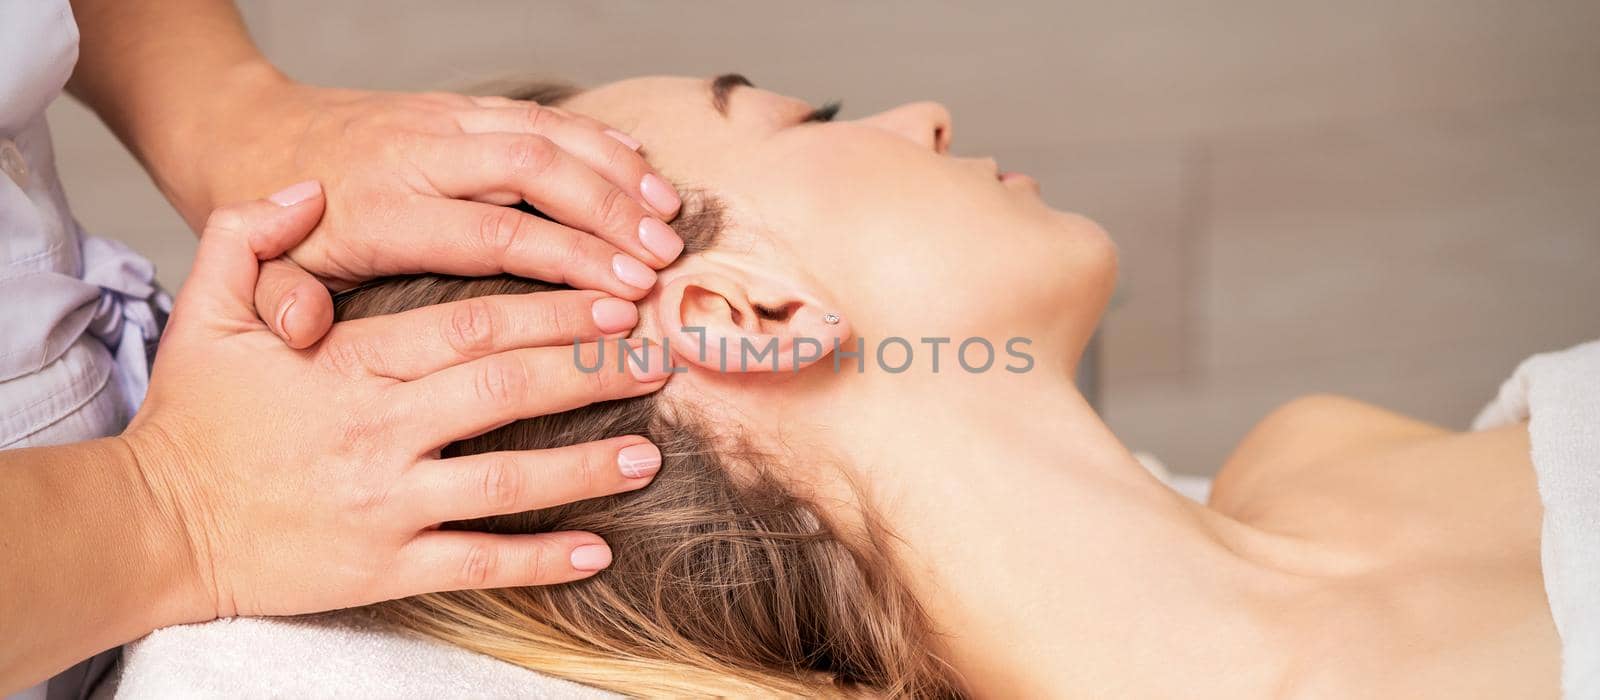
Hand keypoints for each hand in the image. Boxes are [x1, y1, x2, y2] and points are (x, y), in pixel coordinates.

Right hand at [122, 183, 672, 620]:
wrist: (152, 524)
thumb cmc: (192, 418)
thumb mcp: (207, 311)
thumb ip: (253, 238)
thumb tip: (309, 188)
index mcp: (351, 364)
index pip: (472, 326)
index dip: (551, 312)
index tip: (610, 302)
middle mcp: (379, 431)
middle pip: (505, 391)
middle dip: (588, 371)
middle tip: (653, 360)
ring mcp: (386, 503)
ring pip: (506, 483)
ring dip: (585, 468)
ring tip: (649, 454)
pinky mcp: (384, 567)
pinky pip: (478, 564)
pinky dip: (541, 561)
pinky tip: (598, 552)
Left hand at [182, 63, 683, 347]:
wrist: (246, 138)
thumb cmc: (276, 233)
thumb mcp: (255, 282)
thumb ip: (277, 306)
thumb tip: (303, 332)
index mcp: (379, 210)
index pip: (492, 234)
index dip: (566, 260)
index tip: (624, 294)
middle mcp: (416, 156)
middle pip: (531, 171)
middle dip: (608, 212)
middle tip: (664, 260)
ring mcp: (439, 123)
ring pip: (542, 131)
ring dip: (613, 171)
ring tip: (669, 216)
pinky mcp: (453, 108)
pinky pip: (535, 111)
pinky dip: (592, 135)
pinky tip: (638, 163)